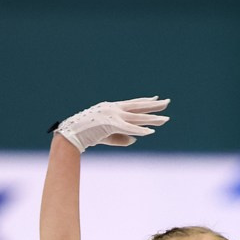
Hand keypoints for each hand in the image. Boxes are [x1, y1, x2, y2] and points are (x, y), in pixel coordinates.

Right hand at [52, 97, 169, 152]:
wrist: (71, 134)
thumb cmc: (86, 135)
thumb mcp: (106, 136)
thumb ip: (121, 138)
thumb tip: (135, 140)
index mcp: (112, 108)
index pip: (132, 103)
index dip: (145, 101)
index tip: (156, 99)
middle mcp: (114, 108)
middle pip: (138, 106)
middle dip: (154, 105)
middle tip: (167, 103)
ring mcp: (112, 115)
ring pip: (137, 116)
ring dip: (152, 118)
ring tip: (166, 119)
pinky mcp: (110, 124)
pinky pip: (128, 128)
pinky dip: (139, 130)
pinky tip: (150, 132)